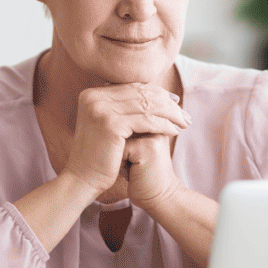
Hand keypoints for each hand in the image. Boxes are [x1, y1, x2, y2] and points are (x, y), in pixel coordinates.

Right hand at [62, 83, 189, 198]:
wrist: (82, 179)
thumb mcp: (108, 125)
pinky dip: (163, 125)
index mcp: (92, 94)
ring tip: (185, 123)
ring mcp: (100, 109)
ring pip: (146, 105)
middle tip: (185, 114)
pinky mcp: (110, 124)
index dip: (157, 93)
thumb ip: (123, 108)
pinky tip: (175, 131)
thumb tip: (152, 94)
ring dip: (170, 114)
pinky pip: (145, 121)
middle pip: (140, 94)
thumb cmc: (99, 156)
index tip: (175, 102)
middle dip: (167, 103)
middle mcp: (94, 97)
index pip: (132, 87)